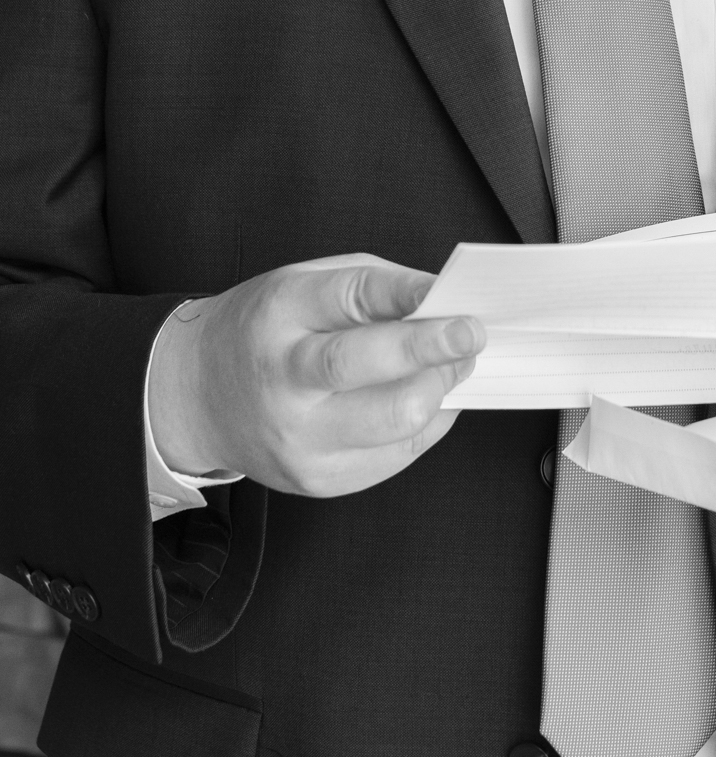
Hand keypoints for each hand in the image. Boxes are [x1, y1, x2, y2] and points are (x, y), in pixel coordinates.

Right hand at [148, 254, 484, 496]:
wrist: (198, 395)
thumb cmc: (264, 328)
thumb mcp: (306, 282)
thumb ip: (374, 287)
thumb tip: (444, 302)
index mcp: (280, 314)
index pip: (350, 299)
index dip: (405, 295)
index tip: (448, 294)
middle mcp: (284, 380)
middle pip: (369, 367)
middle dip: (432, 349)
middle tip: (471, 334)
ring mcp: (300, 438)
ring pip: (393, 420)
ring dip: (440, 388)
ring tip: (455, 365)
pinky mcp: (318, 479)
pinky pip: (396, 454)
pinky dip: (426, 422)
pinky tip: (425, 397)